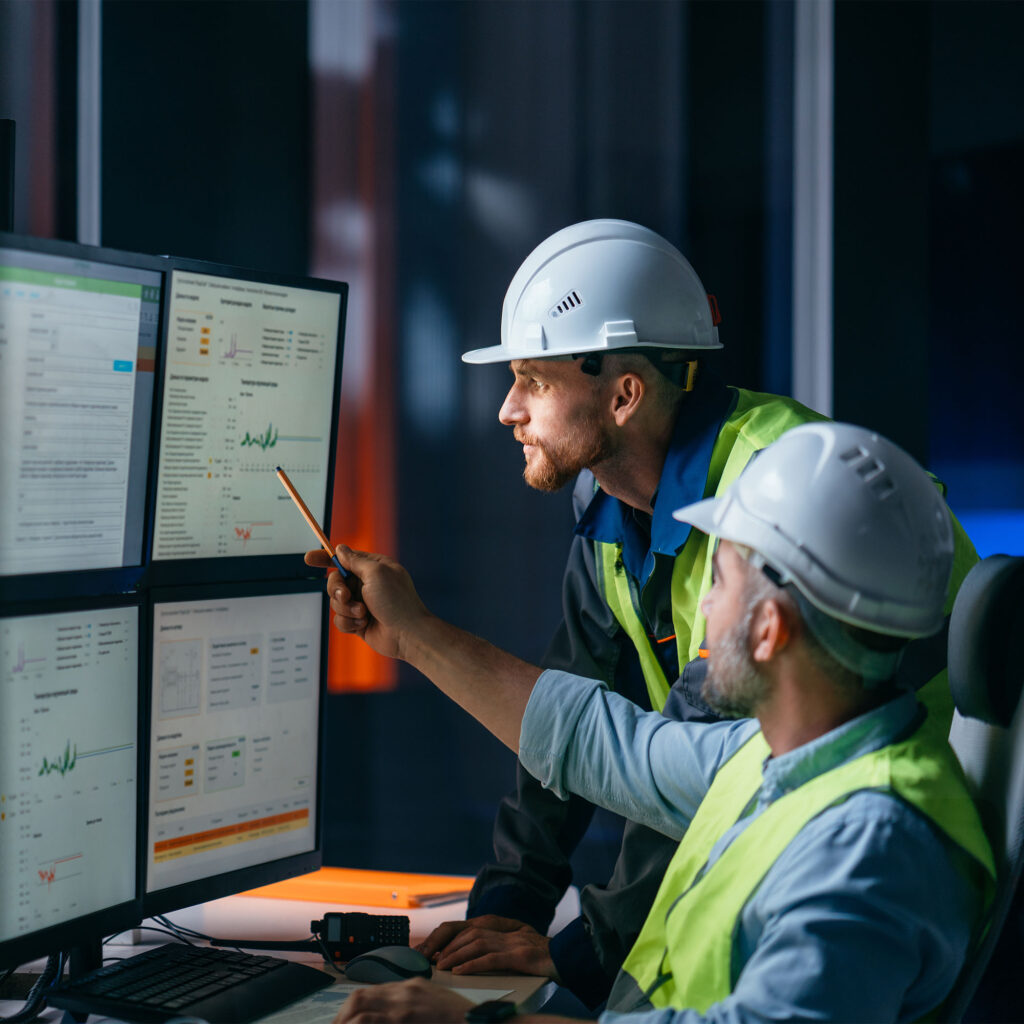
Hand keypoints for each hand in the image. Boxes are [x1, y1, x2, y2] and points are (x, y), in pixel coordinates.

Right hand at [305, 545, 432, 660]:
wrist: (407, 634)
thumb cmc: (397, 601)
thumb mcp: (376, 573)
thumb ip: (355, 561)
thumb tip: (341, 549)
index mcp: (373, 568)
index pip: (344, 559)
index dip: (325, 558)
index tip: (308, 558)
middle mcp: (367, 584)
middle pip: (335, 581)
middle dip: (337, 590)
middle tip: (346, 596)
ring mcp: (362, 603)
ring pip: (335, 603)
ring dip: (346, 609)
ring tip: (363, 613)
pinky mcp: (358, 621)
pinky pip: (340, 620)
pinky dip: (349, 623)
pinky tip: (363, 624)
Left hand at [333, 978, 472, 1022]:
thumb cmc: (462, 1023)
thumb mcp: (436, 1009)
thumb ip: (414, 1010)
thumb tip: (394, 1020)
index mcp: (413, 987)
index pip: (373, 993)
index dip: (353, 1010)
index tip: (346, 1023)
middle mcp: (406, 991)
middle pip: (360, 997)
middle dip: (343, 1016)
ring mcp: (405, 1004)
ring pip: (360, 1008)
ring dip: (345, 1022)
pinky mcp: (405, 1018)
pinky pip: (370, 1021)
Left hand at [417, 915, 558, 979]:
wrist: (573, 959)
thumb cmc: (548, 959)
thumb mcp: (523, 949)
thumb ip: (504, 948)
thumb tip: (477, 958)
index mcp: (508, 928)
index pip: (473, 927)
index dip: (453, 937)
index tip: (438, 950)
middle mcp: (509, 931)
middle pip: (471, 932)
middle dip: (450, 945)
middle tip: (434, 959)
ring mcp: (515, 942)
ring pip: (477, 943)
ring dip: (456, 954)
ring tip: (442, 966)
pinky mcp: (521, 956)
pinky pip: (491, 958)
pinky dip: (472, 964)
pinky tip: (460, 971)